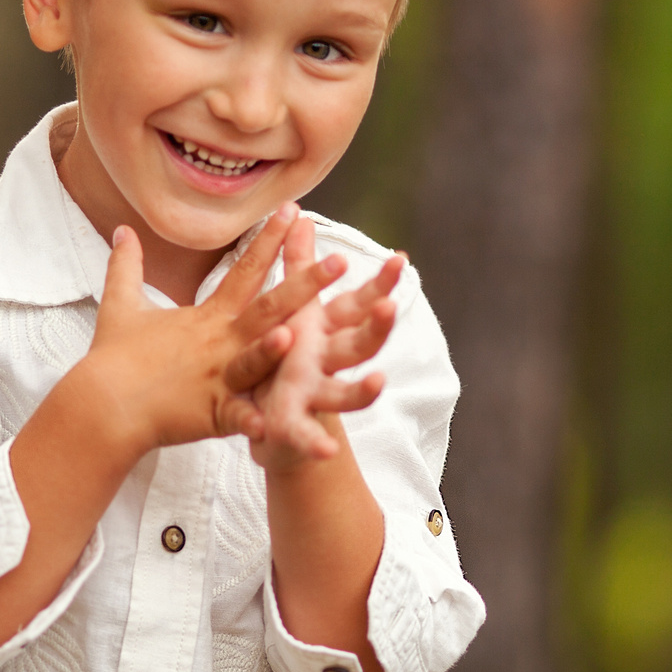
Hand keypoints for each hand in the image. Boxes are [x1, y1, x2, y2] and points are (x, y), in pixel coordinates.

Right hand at [65, 205, 344, 457]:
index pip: (244, 270)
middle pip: (266, 309)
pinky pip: (234, 418)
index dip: (269, 240)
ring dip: (271, 351)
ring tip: (296, 336)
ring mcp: (215, 378)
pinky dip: (251, 422)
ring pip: (249, 362)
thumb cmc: (114, 357)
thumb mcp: (121, 305)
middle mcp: (218, 343)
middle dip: (304, 285)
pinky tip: (270, 426)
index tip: (293, 210)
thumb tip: (122, 230)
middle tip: (340, 261)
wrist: (100, 404)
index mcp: (207, 317)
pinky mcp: (208, 414)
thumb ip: (128, 266)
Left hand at [223, 219, 404, 470]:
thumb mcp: (289, 310)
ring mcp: (316, 397)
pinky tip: (326, 453)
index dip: (381, 284)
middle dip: (376, 327)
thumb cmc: (283, 355)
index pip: (359, 304)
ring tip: (380, 382)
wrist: (270, 418)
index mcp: (327, 333)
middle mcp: (329, 364)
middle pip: (360, 345)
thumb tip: (300, 218)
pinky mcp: (295, 426)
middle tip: (389, 307)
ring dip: (362, 391)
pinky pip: (305, 436)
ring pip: (345, 394)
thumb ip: (297, 267)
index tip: (401, 259)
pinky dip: (314, 444)